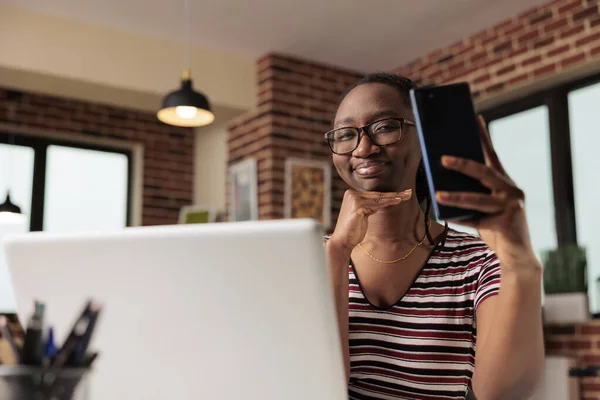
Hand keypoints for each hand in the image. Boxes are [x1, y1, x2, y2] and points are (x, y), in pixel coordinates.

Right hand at [329, 189, 411, 252]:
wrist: (342, 241)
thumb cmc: (353, 230)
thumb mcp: (363, 214)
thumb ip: (370, 206)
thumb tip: (382, 201)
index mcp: (351, 194)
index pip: (374, 194)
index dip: (389, 194)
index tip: (402, 193)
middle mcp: (351, 194)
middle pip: (377, 194)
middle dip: (394, 194)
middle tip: (409, 192)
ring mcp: (354, 199)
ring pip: (378, 198)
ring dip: (394, 197)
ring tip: (406, 196)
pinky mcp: (358, 206)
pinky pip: (376, 204)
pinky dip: (388, 203)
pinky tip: (397, 201)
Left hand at [435, 116, 538, 268]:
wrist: (516, 254)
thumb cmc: (495, 227)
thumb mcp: (482, 207)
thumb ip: (469, 194)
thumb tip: (440, 185)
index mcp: (504, 181)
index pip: (492, 154)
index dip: (483, 137)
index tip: (474, 117)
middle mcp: (510, 189)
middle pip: (484, 172)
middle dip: (462, 164)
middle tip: (442, 158)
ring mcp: (512, 204)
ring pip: (478, 198)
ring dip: (455, 196)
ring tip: (438, 194)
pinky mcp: (509, 220)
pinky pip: (477, 218)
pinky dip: (459, 218)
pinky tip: (443, 215)